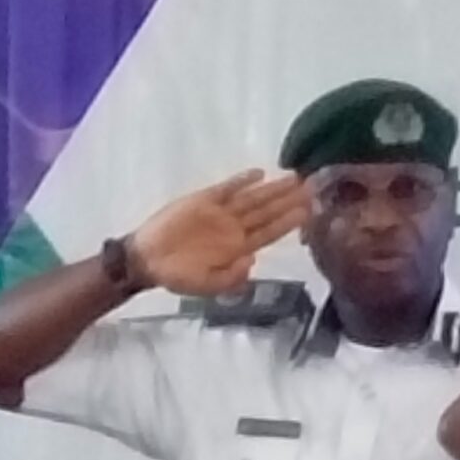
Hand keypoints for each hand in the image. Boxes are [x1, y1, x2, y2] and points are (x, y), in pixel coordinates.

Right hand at [127, 172, 310, 295]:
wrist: (147, 259)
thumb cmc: (177, 275)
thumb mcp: (206, 286)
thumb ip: (231, 278)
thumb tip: (252, 260)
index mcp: (238, 248)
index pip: (270, 232)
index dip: (289, 222)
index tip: (309, 211)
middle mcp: (234, 228)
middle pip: (267, 212)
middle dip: (289, 200)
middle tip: (312, 187)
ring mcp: (220, 212)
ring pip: (252, 198)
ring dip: (272, 189)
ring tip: (294, 178)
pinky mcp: (203, 200)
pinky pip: (226, 189)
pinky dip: (241, 181)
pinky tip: (258, 174)